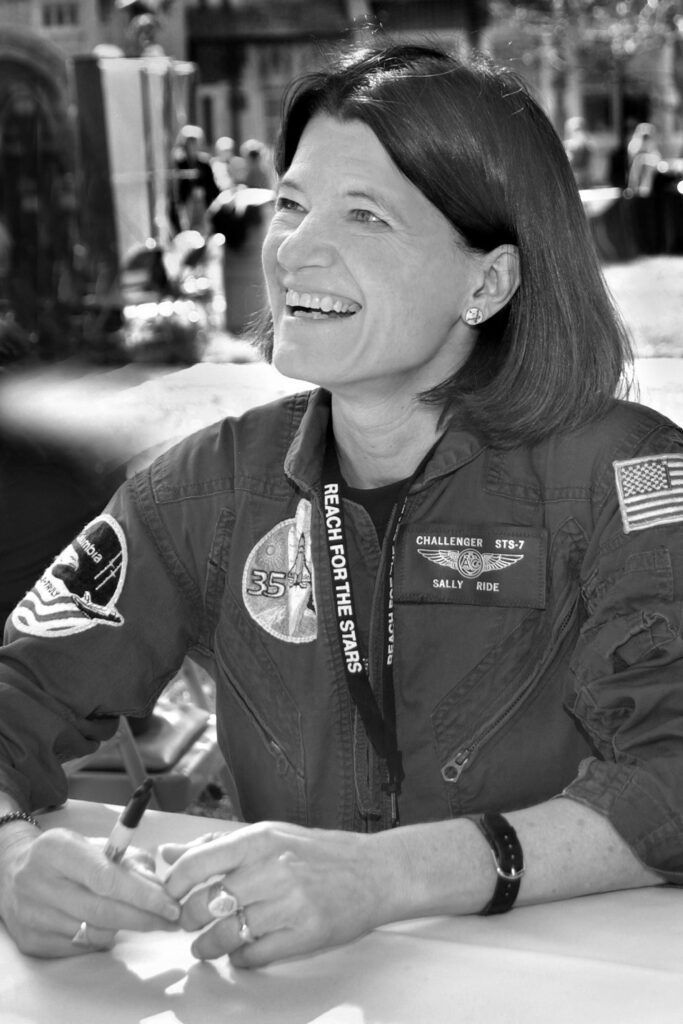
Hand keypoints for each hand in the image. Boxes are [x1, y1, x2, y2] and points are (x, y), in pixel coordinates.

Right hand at [0, 824, 180, 956]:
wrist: (10, 871)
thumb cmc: (63, 856)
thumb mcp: (91, 843)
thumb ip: (128, 860)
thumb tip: (159, 887)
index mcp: (57, 850)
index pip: (106, 878)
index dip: (142, 895)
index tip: (170, 904)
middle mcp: (40, 883)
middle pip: (102, 911)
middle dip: (143, 918)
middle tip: (171, 920)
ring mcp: (32, 916)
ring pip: (93, 933)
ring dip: (124, 927)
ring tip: (137, 916)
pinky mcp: (31, 942)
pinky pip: (78, 947)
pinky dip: (100, 938)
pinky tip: (106, 925)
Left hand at [161, 821, 391, 967]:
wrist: (375, 872)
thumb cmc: (319, 852)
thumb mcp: (269, 835)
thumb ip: (217, 846)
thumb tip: (169, 855)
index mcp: (260, 840)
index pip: (197, 863)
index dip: (174, 885)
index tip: (171, 895)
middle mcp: (273, 869)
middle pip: (207, 904)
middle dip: (188, 919)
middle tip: (189, 922)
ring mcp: (290, 904)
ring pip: (227, 934)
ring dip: (208, 945)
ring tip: (206, 946)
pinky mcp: (305, 935)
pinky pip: (254, 955)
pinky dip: (239, 958)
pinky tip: (240, 952)